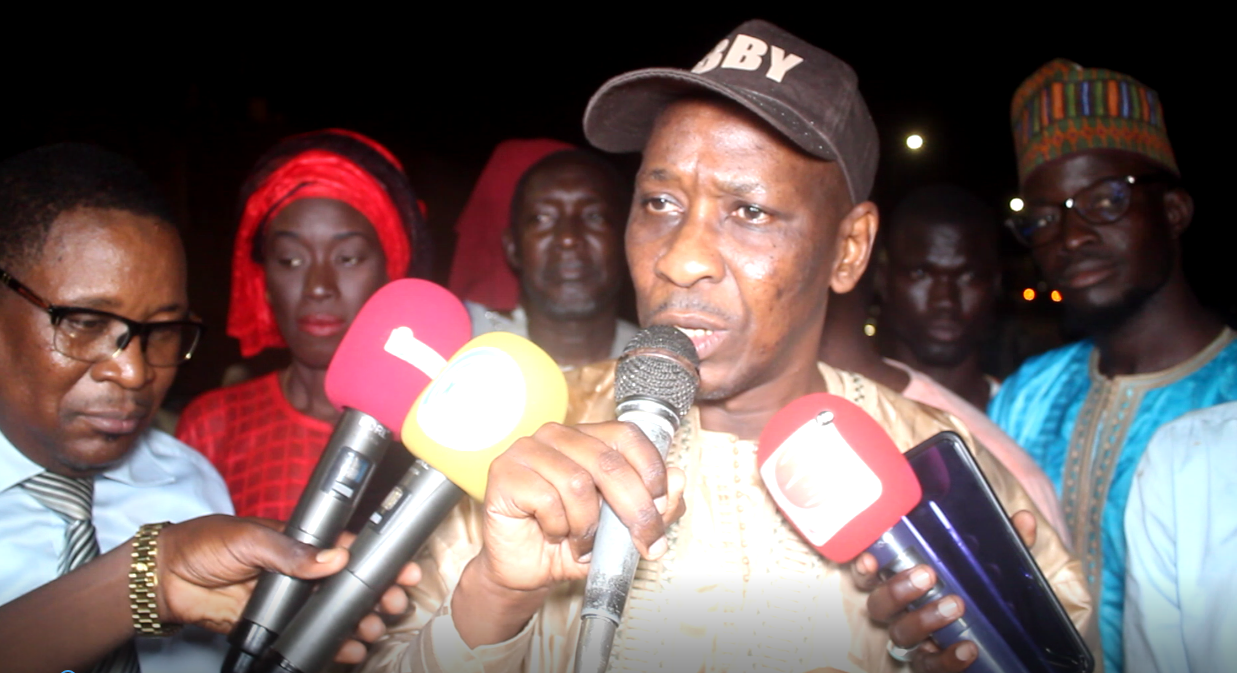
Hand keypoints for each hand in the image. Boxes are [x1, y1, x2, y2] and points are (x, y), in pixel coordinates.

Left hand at [154, 515, 420, 663]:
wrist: (165, 580)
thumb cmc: (204, 544)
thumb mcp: (249, 538)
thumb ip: (291, 551)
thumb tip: (335, 558)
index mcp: (299, 541)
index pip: (347, 547)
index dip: (377, 557)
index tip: (403, 567)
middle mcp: (300, 571)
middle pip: (349, 584)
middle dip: (377, 594)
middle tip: (394, 604)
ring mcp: (290, 600)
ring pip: (335, 613)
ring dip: (359, 622)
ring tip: (374, 630)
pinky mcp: (275, 626)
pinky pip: (310, 637)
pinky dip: (333, 645)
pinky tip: (350, 650)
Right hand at [453, 421, 686, 646]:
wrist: (525, 570)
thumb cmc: (570, 542)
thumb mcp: (622, 530)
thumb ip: (654, 506)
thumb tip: (678, 479)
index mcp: (587, 437)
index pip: (628, 435)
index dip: (651, 470)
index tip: (660, 506)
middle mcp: (557, 436)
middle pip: (608, 462)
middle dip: (634, 509)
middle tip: (644, 541)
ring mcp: (528, 450)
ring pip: (577, 483)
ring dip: (587, 525)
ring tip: (582, 542)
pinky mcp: (505, 473)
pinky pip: (546, 499)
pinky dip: (559, 528)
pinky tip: (554, 534)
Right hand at [851, 510, 1037, 671]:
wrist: (1007, 640)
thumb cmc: (985, 593)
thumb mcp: (996, 566)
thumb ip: (1006, 544)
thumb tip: (1023, 519)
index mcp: (905, 582)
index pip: (870, 574)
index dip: (863, 568)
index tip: (870, 559)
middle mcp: (901, 612)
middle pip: (878, 605)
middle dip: (896, 589)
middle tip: (927, 575)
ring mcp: (915, 641)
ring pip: (900, 634)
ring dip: (924, 619)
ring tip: (956, 605)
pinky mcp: (932, 664)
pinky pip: (930, 666)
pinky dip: (948, 659)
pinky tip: (968, 648)